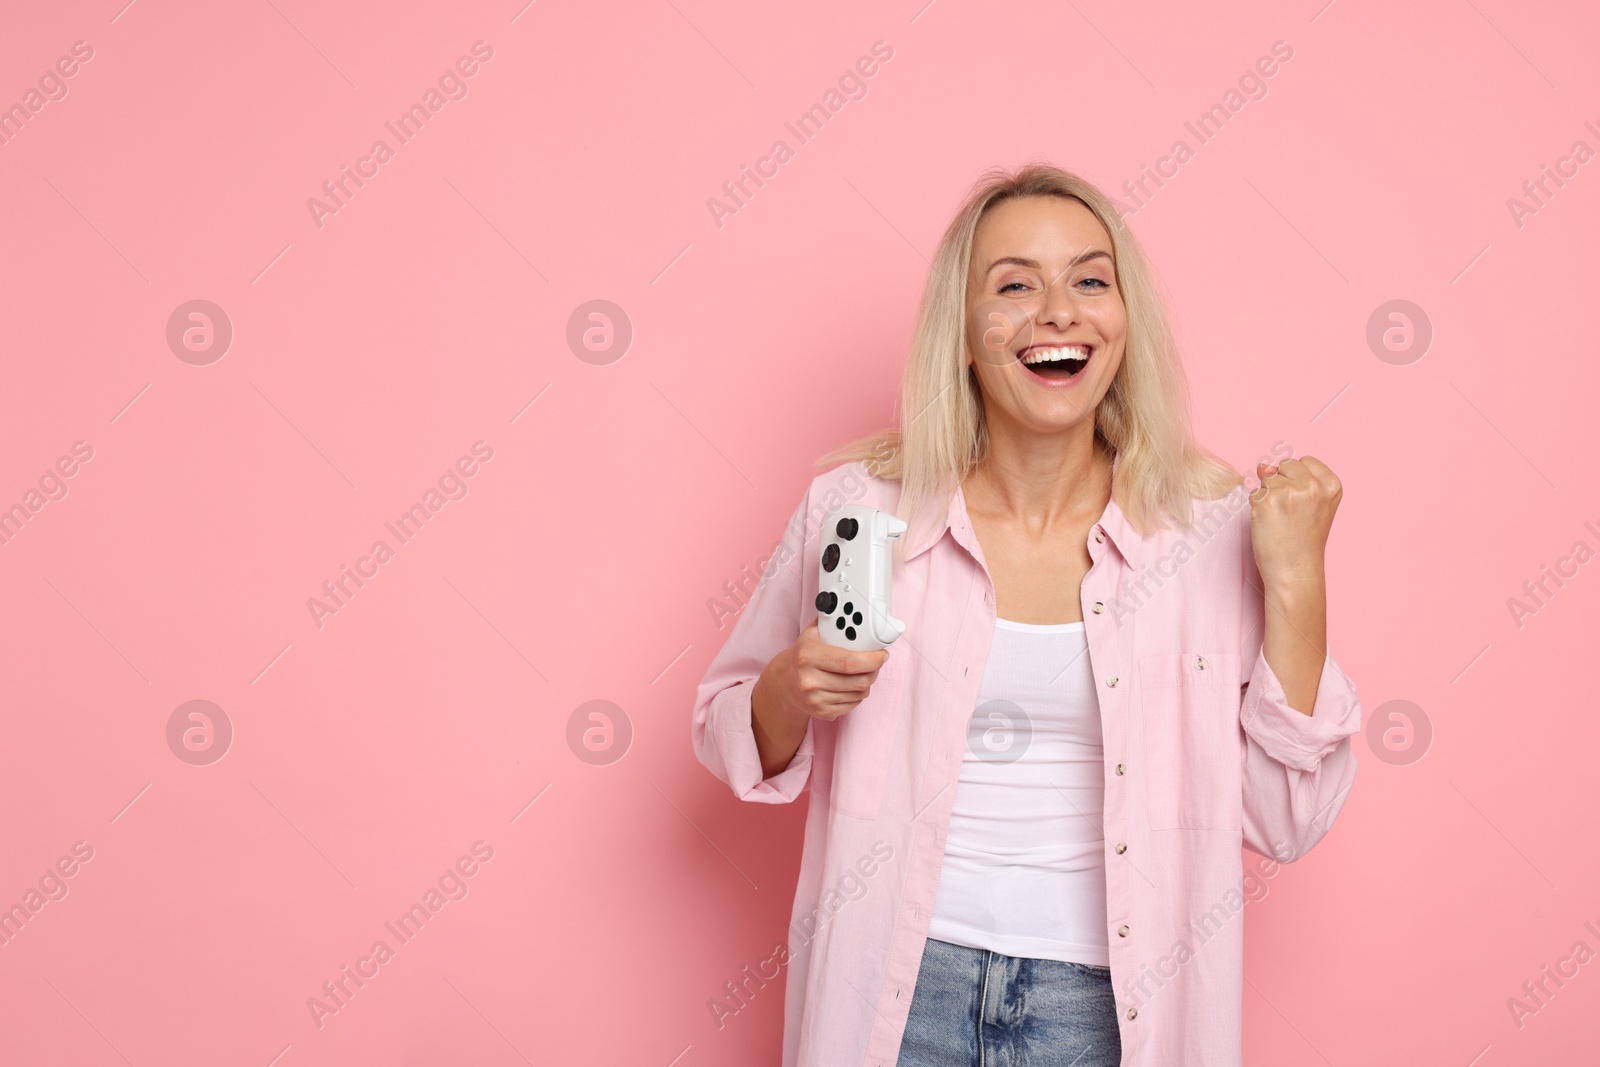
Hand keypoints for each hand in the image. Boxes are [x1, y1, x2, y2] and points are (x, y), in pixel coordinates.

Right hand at [756, 621, 888, 723]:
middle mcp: (810, 680)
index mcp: (808, 656)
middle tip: (877, 662)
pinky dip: (857, 694)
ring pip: (860, 693)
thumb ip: (833, 622)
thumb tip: (856, 610)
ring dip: (867, 682)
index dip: (872, 659)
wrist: (785, 682)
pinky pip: (853, 704)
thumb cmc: (805, 654)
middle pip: (859, 681)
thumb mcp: (812, 634)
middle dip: (874, 670)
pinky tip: (850, 684)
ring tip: (862, 672)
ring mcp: (816, 700)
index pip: (850, 662)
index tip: (882, 654)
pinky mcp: (823, 713)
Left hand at [1248, 455, 1341, 592]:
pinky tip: (1269, 523)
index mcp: (1331, 485)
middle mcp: (1312, 485)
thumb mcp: (1313, 505)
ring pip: (1267, 478)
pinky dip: (1256, 506)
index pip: (1305, 461)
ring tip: (1280, 519)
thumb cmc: (1304, 541)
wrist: (1296, 570)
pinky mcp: (1266, 501)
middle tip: (1289, 512)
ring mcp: (1288, 491)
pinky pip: (1254, 492)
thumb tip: (1263, 465)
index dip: (1297, 479)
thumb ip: (1295, 480)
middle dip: (1281, 483)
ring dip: (1267, 496)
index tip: (1301, 502)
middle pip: (1285, 465)